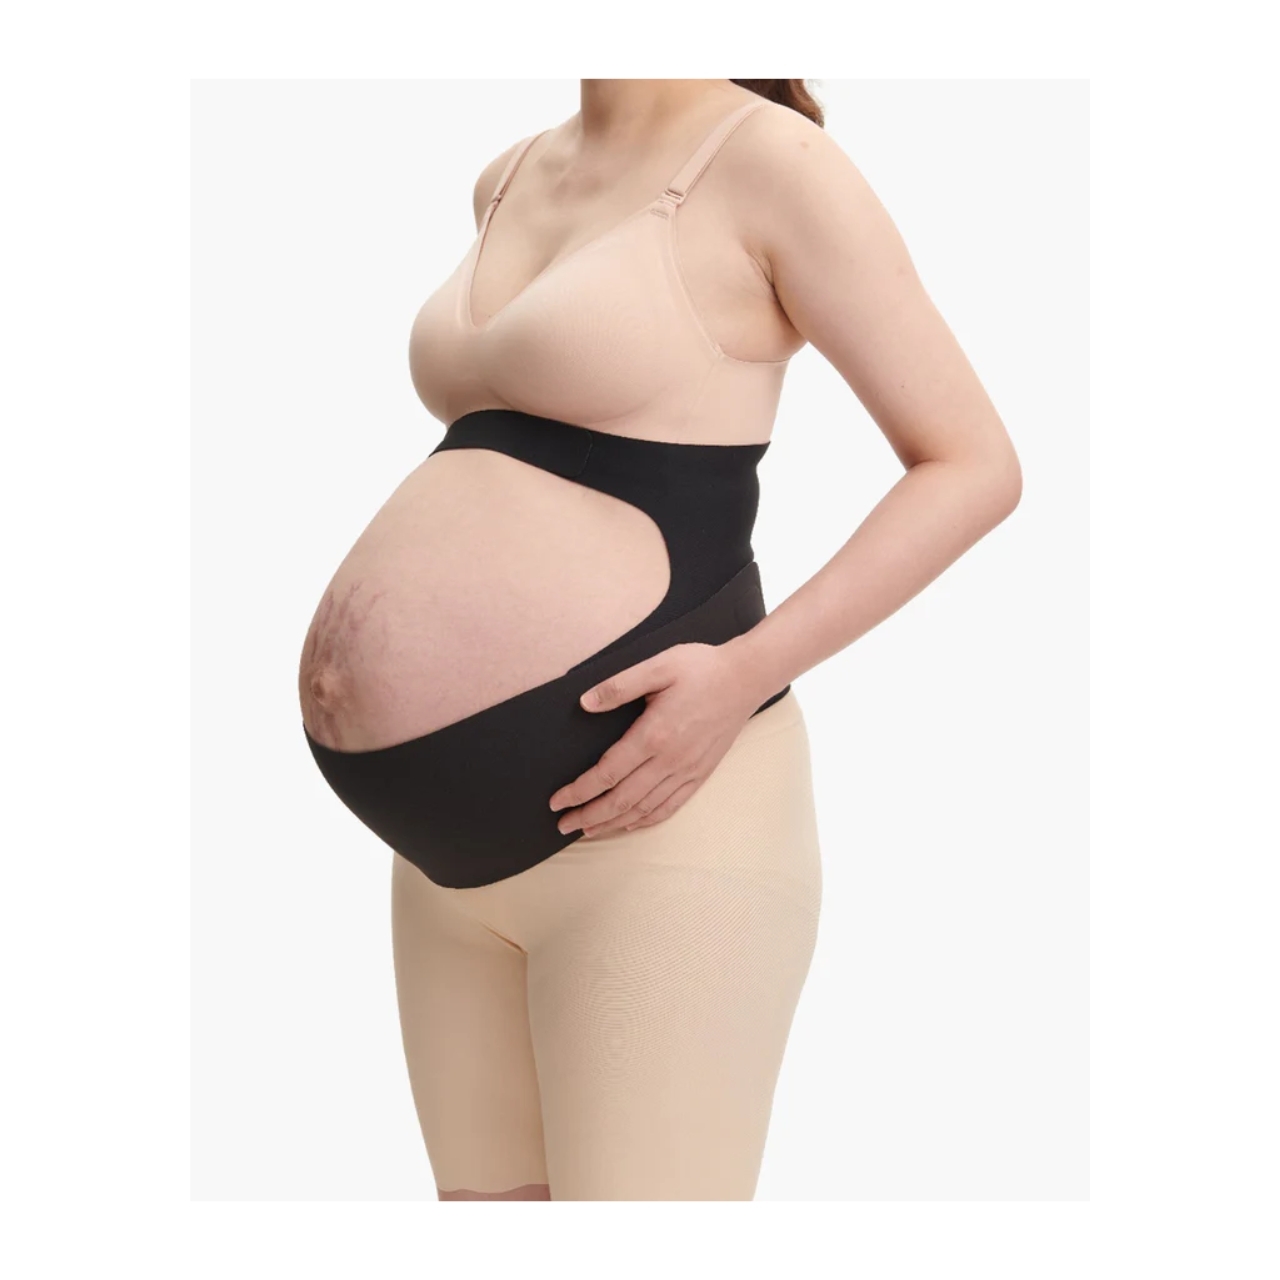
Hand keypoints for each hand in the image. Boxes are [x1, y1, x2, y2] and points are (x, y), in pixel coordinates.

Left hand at [548, 640, 765, 838]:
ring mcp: (687, 770)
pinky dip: (645, 821)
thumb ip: (618, 686)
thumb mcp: (657, 666)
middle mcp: (670, 760)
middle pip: (621, 800)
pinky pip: (669, 807)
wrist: (746, 678)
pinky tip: (629, 824)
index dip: (579, 791)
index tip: (557, 801)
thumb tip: (584, 703)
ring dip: (612, 824)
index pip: (607, 773)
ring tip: (588, 830)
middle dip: (589, 816)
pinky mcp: (701, 774)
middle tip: (563, 825)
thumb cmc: (701, 668)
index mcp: (654, 734)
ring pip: (644, 809)